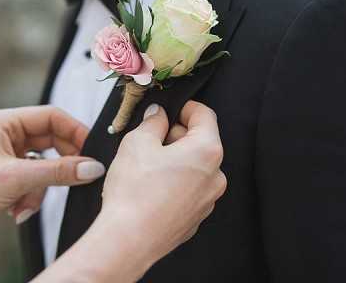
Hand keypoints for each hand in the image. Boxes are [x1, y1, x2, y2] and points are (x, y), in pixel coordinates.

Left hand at [0, 106, 104, 247]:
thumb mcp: (17, 179)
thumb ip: (59, 172)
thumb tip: (93, 167)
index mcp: (3, 122)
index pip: (51, 116)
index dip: (74, 131)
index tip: (92, 149)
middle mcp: (6, 135)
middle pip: (51, 141)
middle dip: (60, 164)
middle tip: (78, 176)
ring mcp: (8, 157)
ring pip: (46, 165)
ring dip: (42, 187)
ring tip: (27, 202)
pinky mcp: (9, 177)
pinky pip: (36, 181)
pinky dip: (32, 197)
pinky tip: (17, 211)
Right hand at [99, 101, 225, 266]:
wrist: (129, 239)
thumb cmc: (135, 191)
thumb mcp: (137, 142)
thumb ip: (153, 122)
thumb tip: (158, 115)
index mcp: (207, 151)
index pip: (205, 115)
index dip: (184, 107)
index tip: (167, 110)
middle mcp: (215, 176)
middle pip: (199, 141)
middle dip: (175, 136)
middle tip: (148, 141)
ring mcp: (207, 199)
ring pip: (193, 167)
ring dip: (174, 160)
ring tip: (146, 168)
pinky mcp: (195, 217)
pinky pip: (188, 189)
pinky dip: (173, 182)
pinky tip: (150, 188)